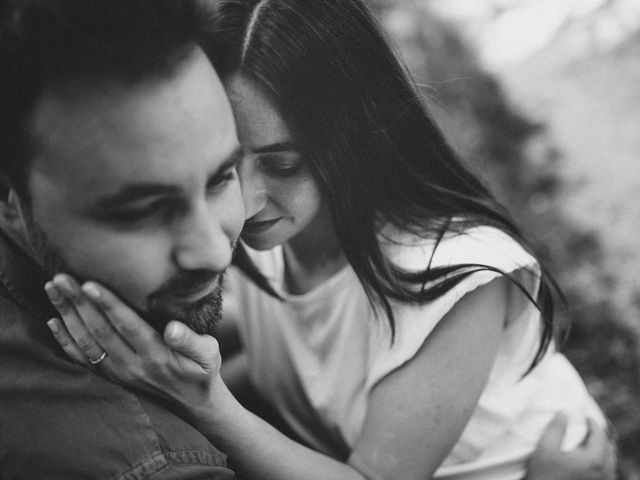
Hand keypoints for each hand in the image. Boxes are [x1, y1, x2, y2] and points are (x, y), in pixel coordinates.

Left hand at [45, 273, 223, 414]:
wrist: (193, 405)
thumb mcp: (209, 355)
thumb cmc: (202, 372)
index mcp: (157, 354)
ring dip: (67, 315)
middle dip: (79, 302)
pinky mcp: (111, 377)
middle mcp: (133, 364)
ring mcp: (118, 372)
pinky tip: (53, 321)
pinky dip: (65, 341)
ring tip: (53, 289)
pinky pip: (82, 360)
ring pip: (86, 342)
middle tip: (61, 277)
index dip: (108, 304)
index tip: (89, 284)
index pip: (127, 325)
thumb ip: (192, 342)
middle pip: (99, 330)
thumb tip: (172, 329)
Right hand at [526, 413, 617, 479]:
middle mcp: (603, 472)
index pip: (600, 436)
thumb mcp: (545, 449)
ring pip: (609, 462)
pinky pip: (606, 472)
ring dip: (601, 450)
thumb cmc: (544, 475)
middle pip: (608, 448)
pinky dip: (601, 462)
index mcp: (593, 460)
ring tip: (587, 443)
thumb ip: (556, 429)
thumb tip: (563, 414)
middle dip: (599, 436)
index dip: (593, 423)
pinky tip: (588, 460)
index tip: (585, 417)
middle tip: (587, 428)